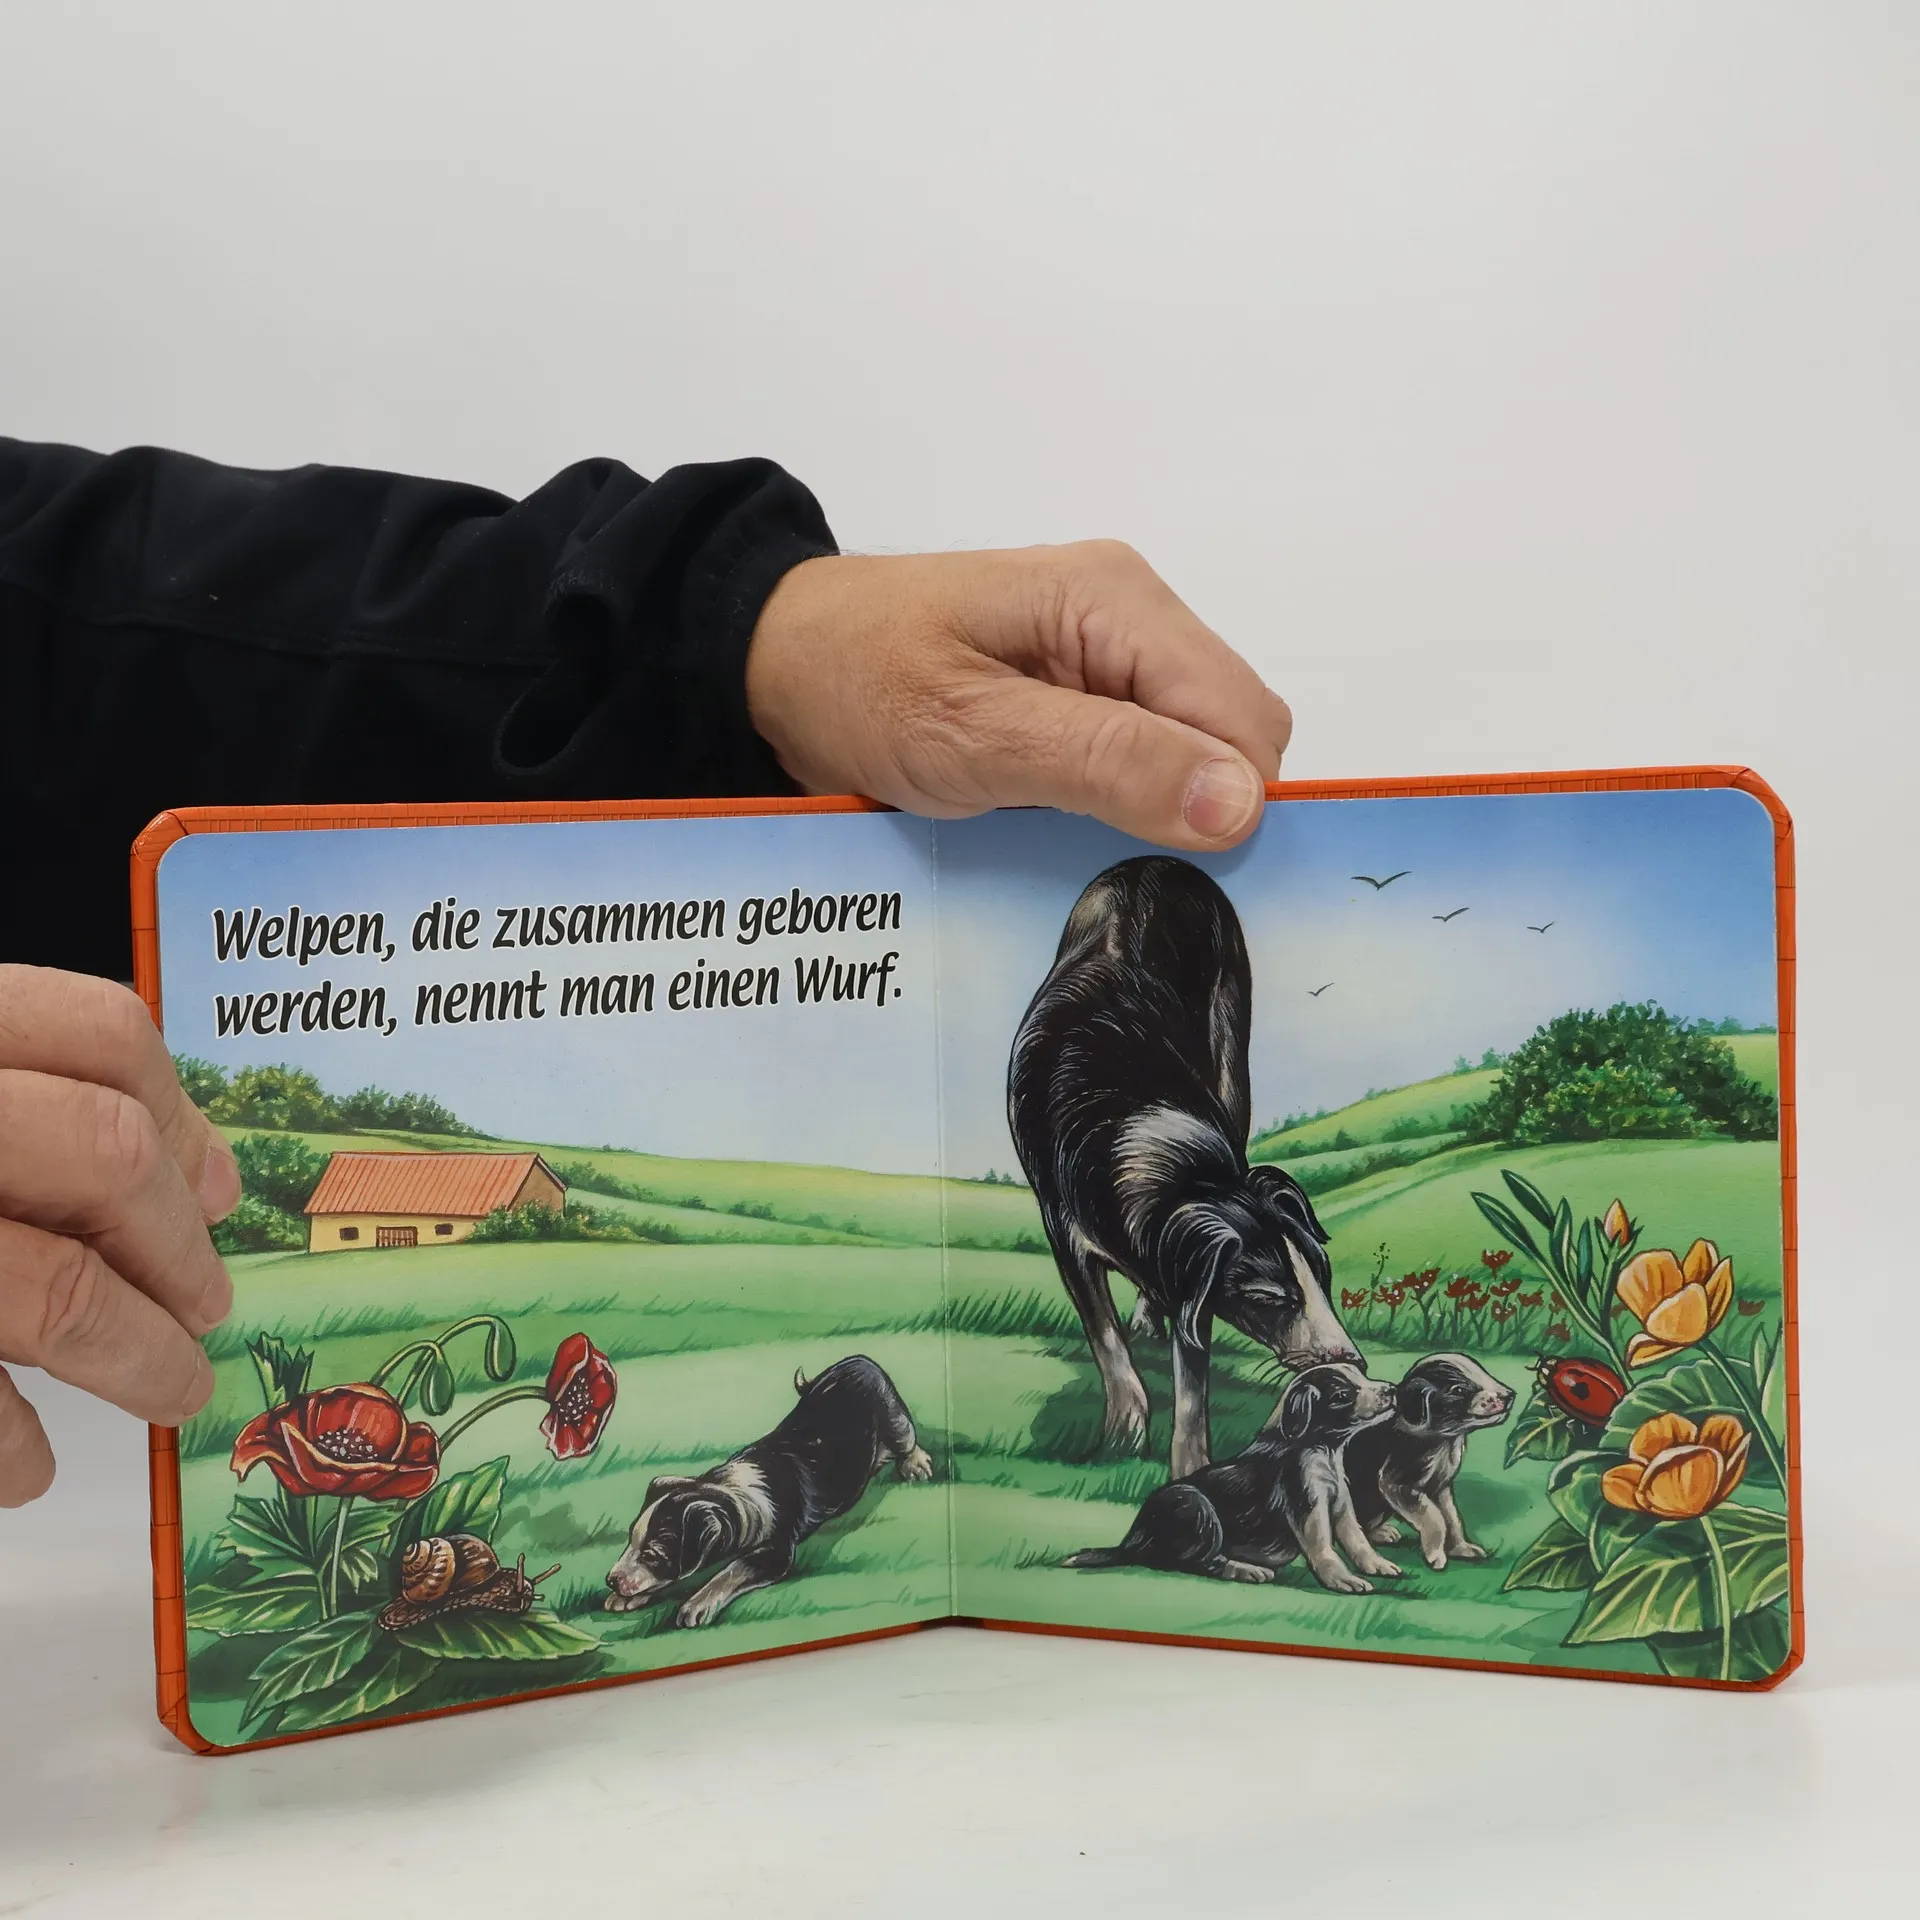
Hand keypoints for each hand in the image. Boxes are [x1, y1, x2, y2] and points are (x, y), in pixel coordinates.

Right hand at [0, 966, 239, 1505]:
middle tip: (207, 1309)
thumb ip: (43, 1106)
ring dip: (132, 1352)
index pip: (99, 1032)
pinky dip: (0, 1439)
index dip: (180, 1116)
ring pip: (50, 1286)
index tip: (218, 1192)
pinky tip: (21, 1465)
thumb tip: (205, 1180)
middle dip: (173, 1247)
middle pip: (101, 1154)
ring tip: (170, 1389)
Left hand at [746, 543, 1291, 848]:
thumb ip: (1108, 764)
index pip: (1243, 717)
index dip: (1226, 803)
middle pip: (1231, 733)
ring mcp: (1107, 650)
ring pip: (1192, 750)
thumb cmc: (856, 680)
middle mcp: (1130, 614)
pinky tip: (1064, 819)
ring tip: (1069, 832)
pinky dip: (1120, 799)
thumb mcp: (974, 734)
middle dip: (1191, 806)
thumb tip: (1238, 804)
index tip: (1162, 863)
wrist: (773, 661)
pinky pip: (1144, 754)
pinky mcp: (1082, 688)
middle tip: (1100, 852)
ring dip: (1152, 807)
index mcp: (1117, 600)